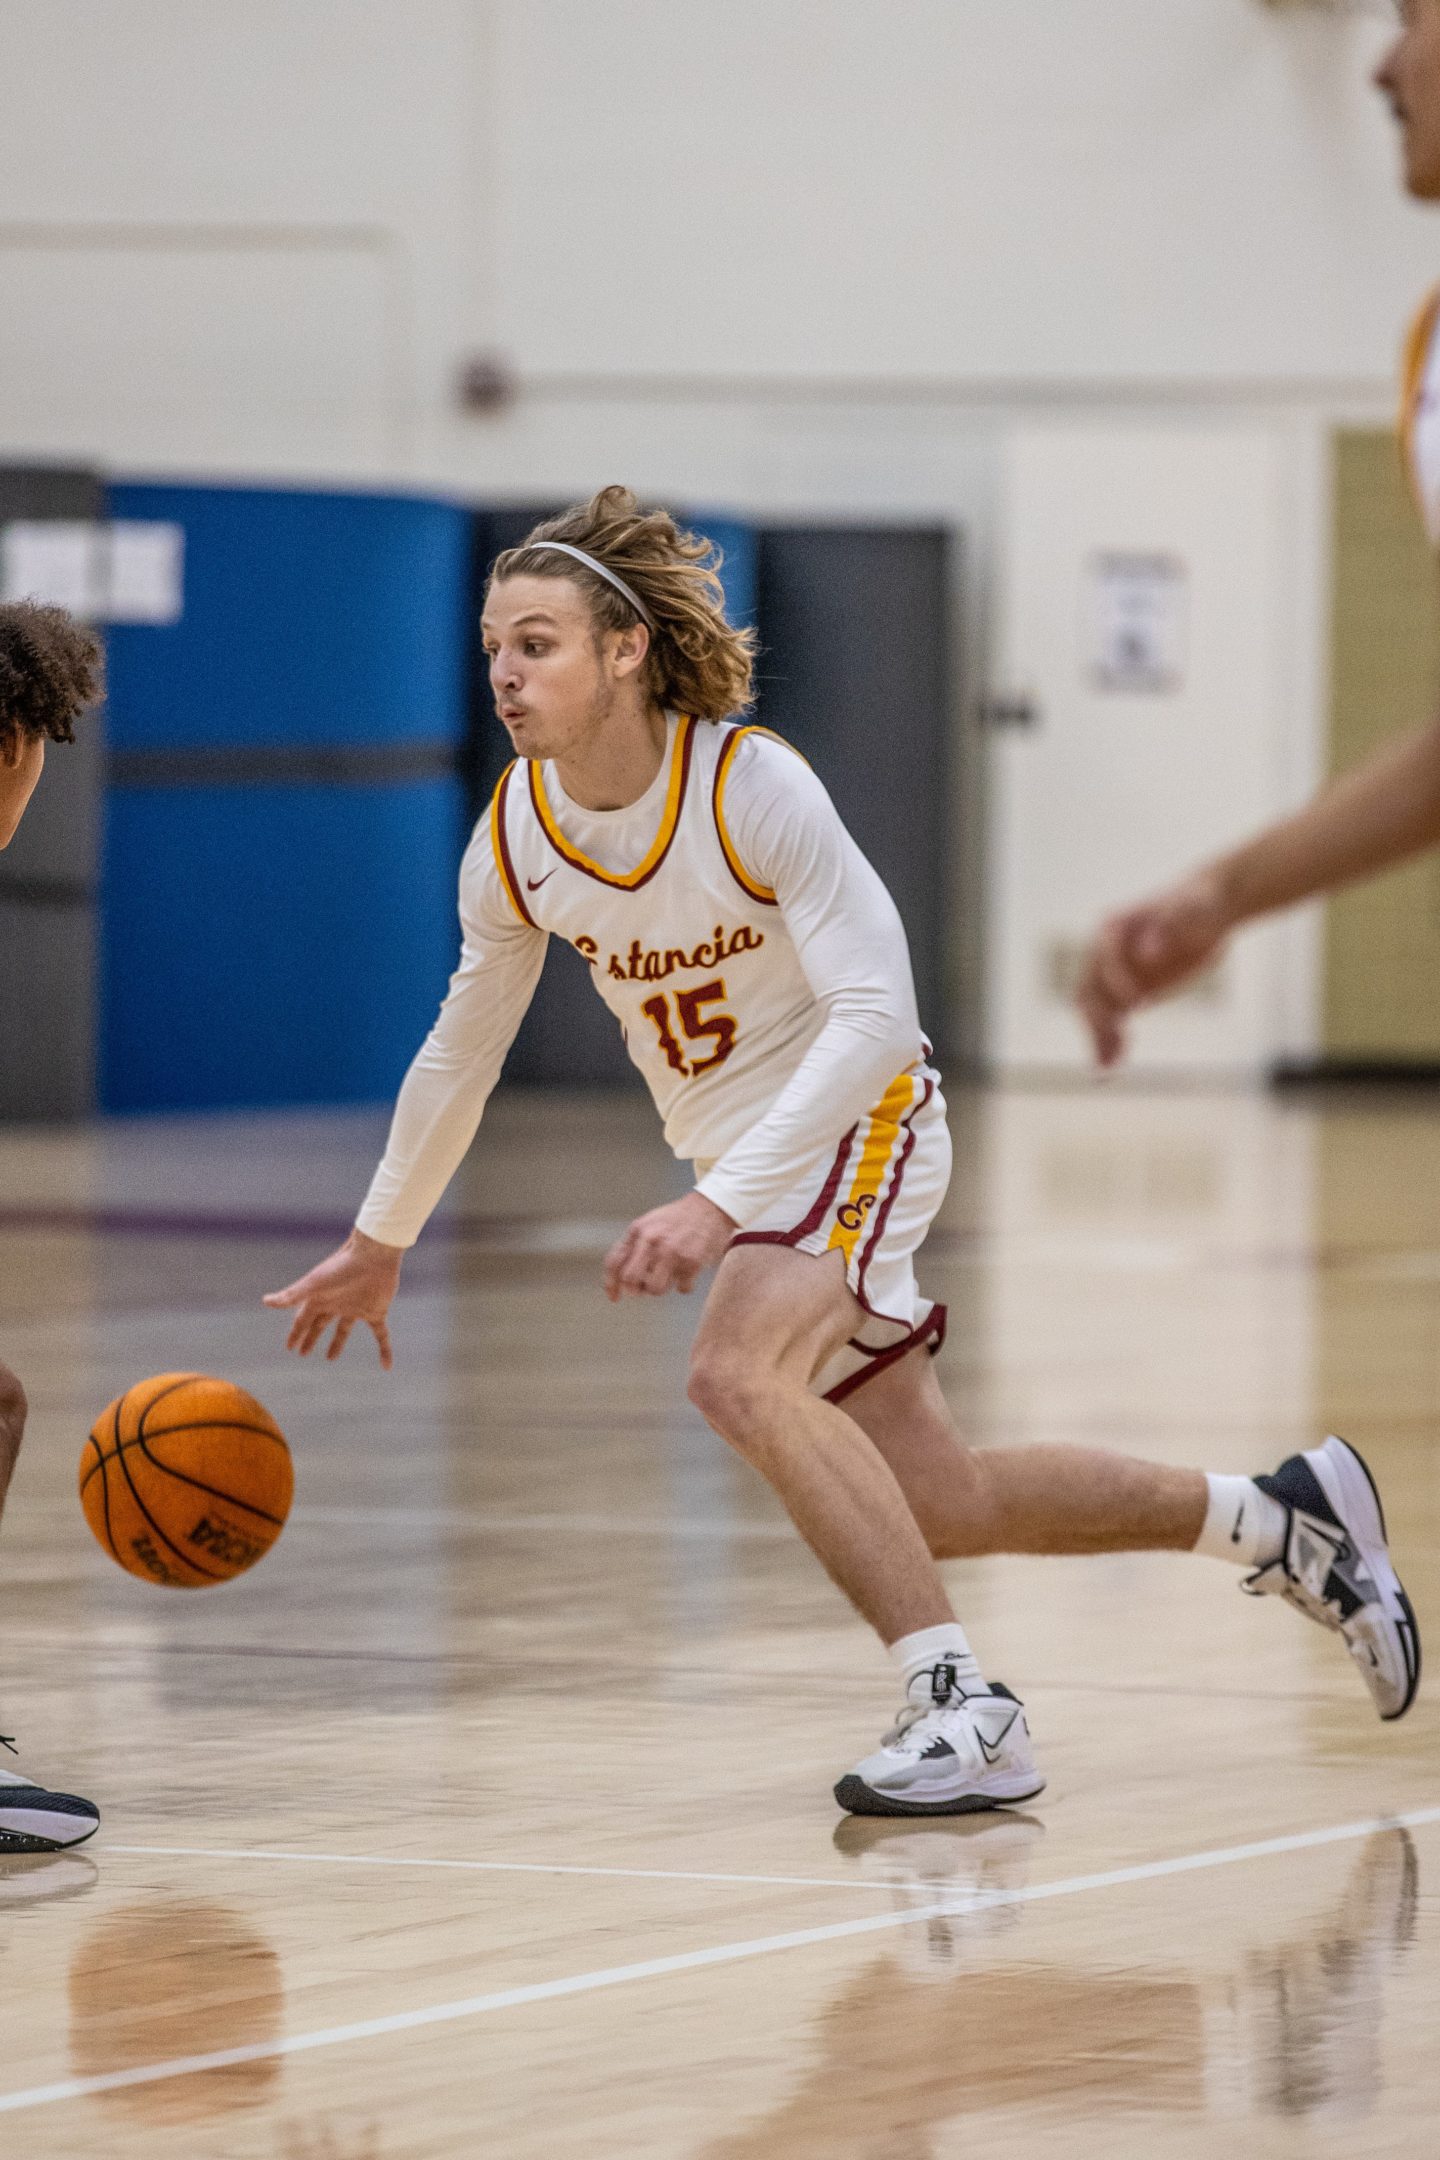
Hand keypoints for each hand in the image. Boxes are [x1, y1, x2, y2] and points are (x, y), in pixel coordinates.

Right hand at [262, 1229, 404, 1367]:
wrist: (373, 1256)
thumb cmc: (341, 1268)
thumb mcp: (314, 1284)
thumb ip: (292, 1295)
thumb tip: (265, 1301)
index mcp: (320, 1298)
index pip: (303, 1320)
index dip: (296, 1334)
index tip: (289, 1348)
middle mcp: (337, 1303)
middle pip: (320, 1325)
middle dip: (311, 1338)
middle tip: (303, 1354)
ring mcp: (357, 1307)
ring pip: (344, 1330)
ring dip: (337, 1344)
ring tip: (330, 1358)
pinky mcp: (376, 1311)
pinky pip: (381, 1335)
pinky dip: (384, 1349)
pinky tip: (387, 1366)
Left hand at [603, 1192, 736, 1301]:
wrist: (711, 1207)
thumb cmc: (679, 1218)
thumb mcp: (650, 1223)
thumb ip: (634, 1244)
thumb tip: (620, 1275)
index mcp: (638, 1231)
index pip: (614, 1262)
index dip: (611, 1284)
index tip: (614, 1297)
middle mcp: (652, 1241)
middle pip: (631, 1280)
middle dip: (635, 1289)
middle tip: (643, 1289)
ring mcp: (672, 1252)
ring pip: (655, 1289)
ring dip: (661, 1287)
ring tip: (669, 1275)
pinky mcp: (692, 1262)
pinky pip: (682, 1289)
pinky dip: (684, 1285)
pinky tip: (687, 1273)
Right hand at [1075, 869, 1232, 1068]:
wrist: (1207, 910)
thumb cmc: (1200, 904)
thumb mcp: (1194, 908)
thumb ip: (1171, 924)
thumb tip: (1146, 952)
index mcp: (1113, 927)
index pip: (1105, 958)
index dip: (1119, 981)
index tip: (1138, 1005)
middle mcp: (1103, 952)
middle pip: (1089, 988)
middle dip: (1099, 1018)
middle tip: (1117, 1045)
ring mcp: (1112, 975)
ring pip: (1092, 1011)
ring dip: (1097, 1038)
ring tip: (1108, 1068)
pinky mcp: (1125, 994)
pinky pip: (1108, 1022)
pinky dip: (1106, 1044)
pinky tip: (1111, 1067)